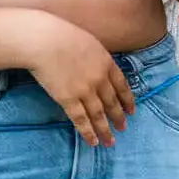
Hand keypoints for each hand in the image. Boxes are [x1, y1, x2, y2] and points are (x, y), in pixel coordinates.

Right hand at [26, 16, 132, 147]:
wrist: (46, 42)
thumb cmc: (64, 37)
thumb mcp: (91, 44)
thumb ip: (98, 58)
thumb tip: (99, 64)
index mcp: (107, 64)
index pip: (122, 86)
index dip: (128, 100)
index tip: (132, 110)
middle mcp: (100, 80)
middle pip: (113, 102)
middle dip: (119, 117)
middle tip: (124, 128)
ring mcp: (85, 91)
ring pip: (99, 114)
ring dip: (105, 129)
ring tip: (110, 141)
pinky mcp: (68, 99)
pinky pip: (81, 119)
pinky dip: (88, 132)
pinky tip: (93, 141)